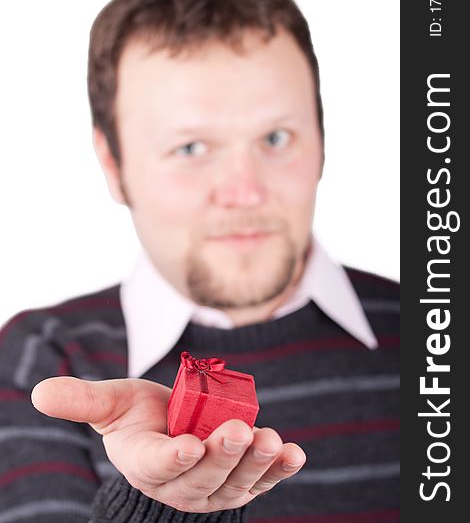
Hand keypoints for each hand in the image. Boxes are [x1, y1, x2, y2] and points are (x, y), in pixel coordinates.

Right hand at [31, 376, 305, 511]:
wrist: (168, 433)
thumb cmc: (137, 417)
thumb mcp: (111, 404)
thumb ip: (82, 400)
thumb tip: (40, 391)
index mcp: (145, 463)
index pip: (158, 466)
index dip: (173, 458)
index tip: (187, 446)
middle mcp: (181, 483)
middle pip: (204, 475)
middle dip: (222, 455)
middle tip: (236, 431)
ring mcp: (214, 486)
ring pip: (236, 481)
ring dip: (256, 463)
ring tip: (272, 441)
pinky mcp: (240, 479)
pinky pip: (262, 479)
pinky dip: (280, 469)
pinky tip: (295, 455)